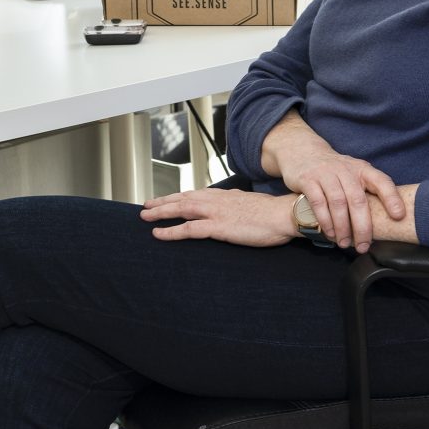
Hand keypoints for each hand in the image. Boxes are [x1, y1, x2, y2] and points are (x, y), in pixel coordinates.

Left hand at [140, 187, 295, 246]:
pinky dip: (171, 231)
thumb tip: (231, 205)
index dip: (178, 196)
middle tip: (146, 206)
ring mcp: (215, 212)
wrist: (283, 214)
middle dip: (162, 202)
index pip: (194, 194)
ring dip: (161, 212)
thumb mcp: (249, 203)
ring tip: (145, 217)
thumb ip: (236, 203)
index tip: (166, 199)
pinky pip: (188, 229)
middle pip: (182, 198)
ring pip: (181, 209)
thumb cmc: (271, 212)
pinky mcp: (218, 226)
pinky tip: (158, 234)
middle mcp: (216, 200)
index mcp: (224, 195)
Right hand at [261, 111, 405, 252]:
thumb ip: (366, 192)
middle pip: (358, 199)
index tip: (399, 216)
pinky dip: (325, 220)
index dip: (391, 198)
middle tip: (364, 246)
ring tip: (345, 243)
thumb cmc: (335, 172)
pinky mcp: (308, 179)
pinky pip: (318, 203)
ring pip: (338, 203)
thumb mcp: (353, 174)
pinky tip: (329, 233)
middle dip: (362, 226)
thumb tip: (386, 222)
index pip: (381, 181)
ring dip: (343, 227)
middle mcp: (345, 169)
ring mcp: (326, 173)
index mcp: (362, 169)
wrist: (303, 152)